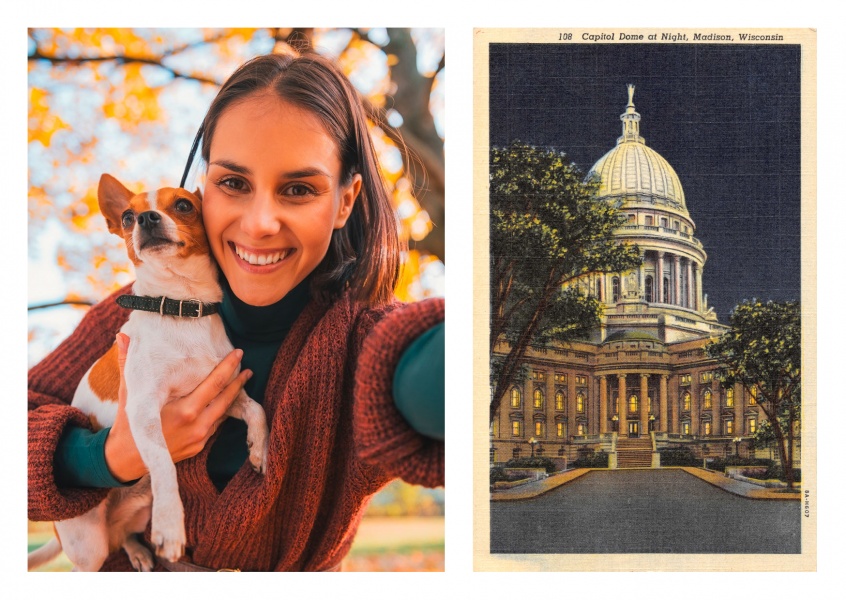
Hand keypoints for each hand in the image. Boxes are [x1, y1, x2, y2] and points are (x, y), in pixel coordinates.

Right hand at [103, 333, 251, 482]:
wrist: (126, 461)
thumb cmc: (128, 424)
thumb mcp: (129, 393)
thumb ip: (129, 363)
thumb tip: (122, 336)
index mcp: (184, 411)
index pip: (214, 384)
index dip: (228, 367)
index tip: (238, 353)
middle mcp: (197, 425)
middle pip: (226, 399)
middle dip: (238, 381)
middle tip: (246, 365)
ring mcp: (200, 438)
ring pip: (223, 413)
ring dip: (233, 396)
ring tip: (241, 380)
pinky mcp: (199, 447)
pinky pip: (216, 425)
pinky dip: (222, 411)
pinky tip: (225, 400)